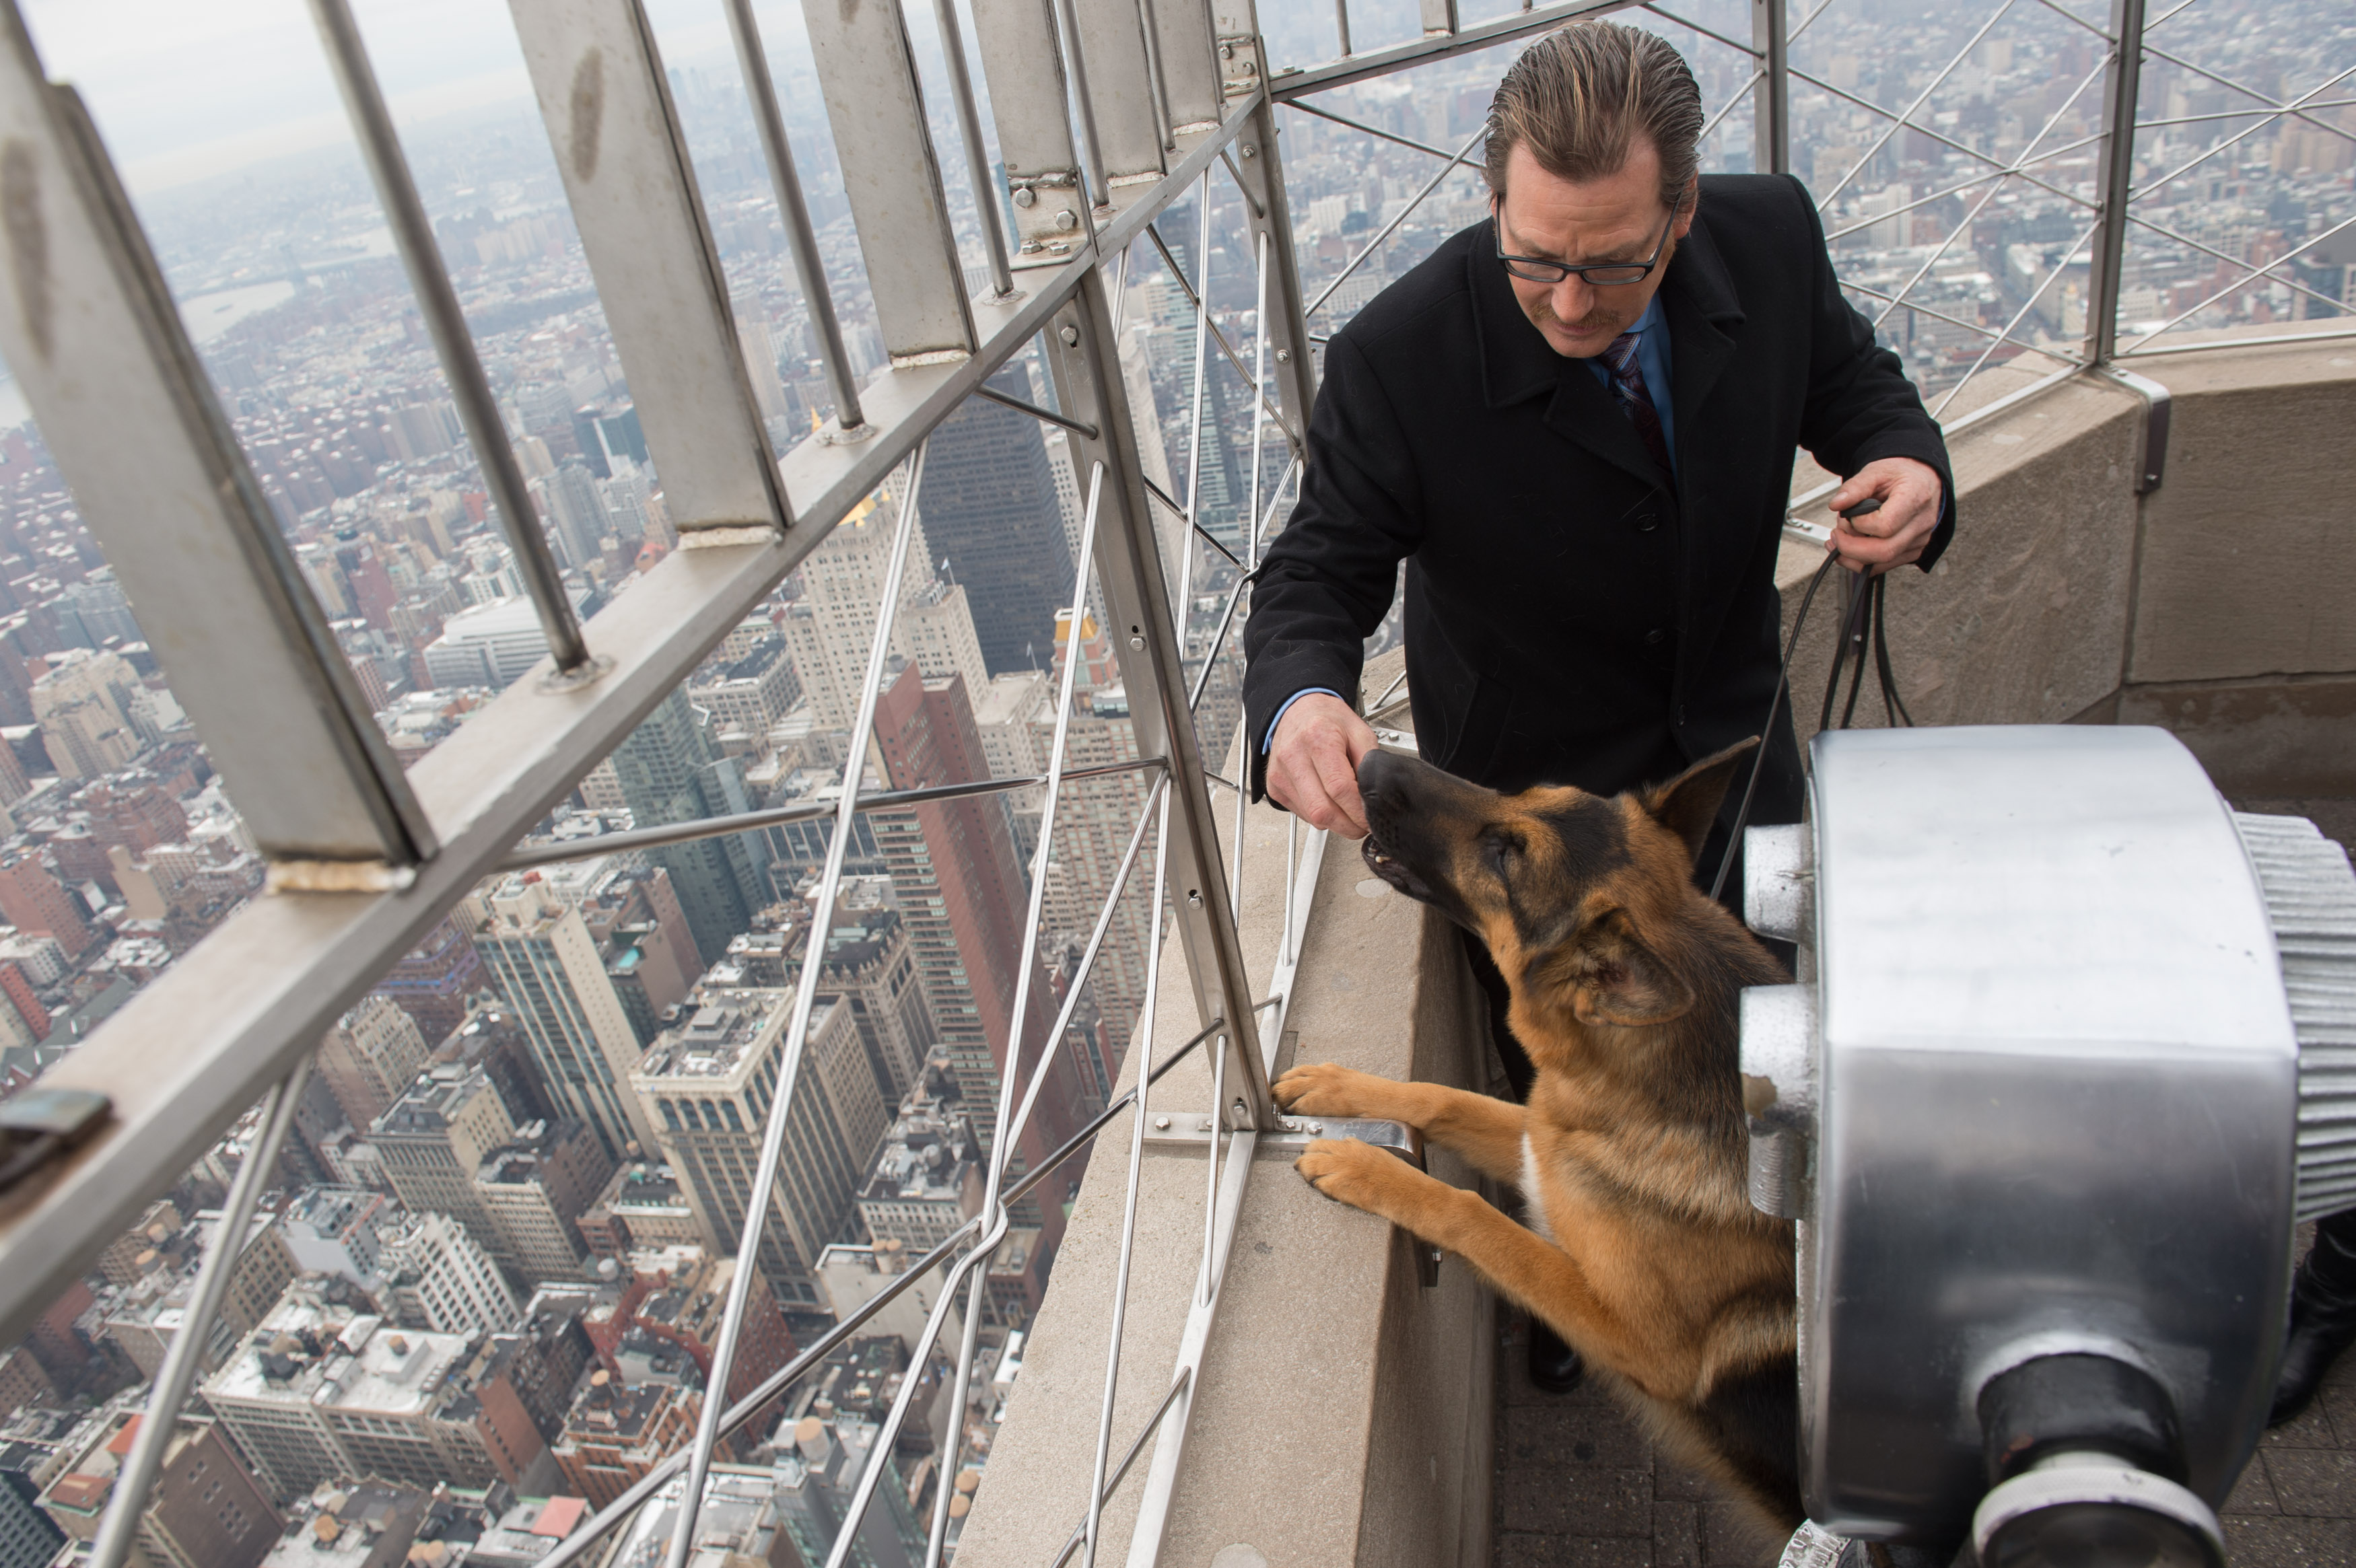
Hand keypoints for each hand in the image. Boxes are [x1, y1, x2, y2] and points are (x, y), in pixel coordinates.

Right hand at [1266, 692, 1377, 837]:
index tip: (1370, 818)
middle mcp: (1294, 757)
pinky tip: (1328, 802)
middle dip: (1348, 826)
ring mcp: (1280, 774)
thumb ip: (1370, 764)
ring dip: (1335, 823)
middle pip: (1322, 810)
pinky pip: (1302, 814)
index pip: (1339, 788)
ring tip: (1348, 812)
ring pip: (1312, 817)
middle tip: (1362, 826)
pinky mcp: (1274, 787)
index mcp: (1317, 738)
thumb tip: (1374, 798)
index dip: (1358, 811)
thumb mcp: (1360, 733)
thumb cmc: (1328, 720)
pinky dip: (1320, 817)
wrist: (1298, 710)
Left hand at [1825, 457, 1942, 575]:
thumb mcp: (1876, 471)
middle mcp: (1920, 523)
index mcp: (1915, 498)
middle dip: (1850, 548)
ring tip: (1839, 540)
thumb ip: (1855, 487)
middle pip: (1884, 551)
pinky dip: (1862, 561)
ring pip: (1883, 564)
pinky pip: (1884, 566)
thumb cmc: (1901, 475)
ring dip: (1852, 558)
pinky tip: (1850, 547)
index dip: (1860, 524)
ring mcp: (1918, 540)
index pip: (1885, 525)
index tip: (1850, 515)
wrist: (1921, 479)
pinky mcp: (1912, 551)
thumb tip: (1837, 505)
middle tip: (1836, 535)